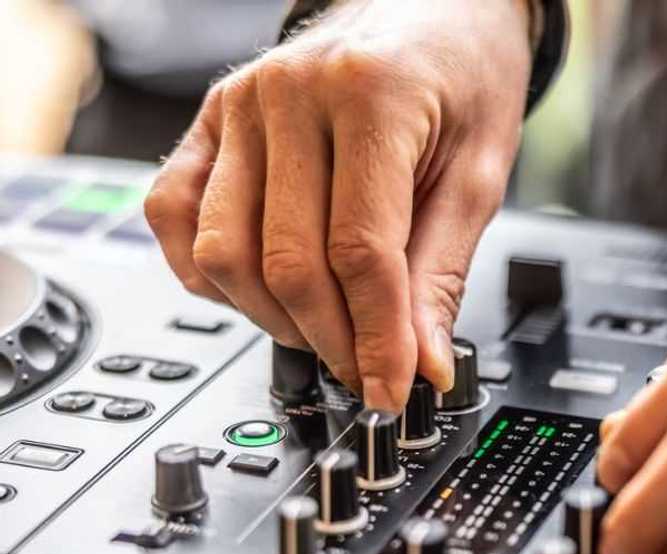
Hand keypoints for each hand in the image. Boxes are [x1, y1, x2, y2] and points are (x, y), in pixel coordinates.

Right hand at [144, 0, 532, 409]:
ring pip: (223, 251)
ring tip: (326, 330)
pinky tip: (260, 290)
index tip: (393, 390)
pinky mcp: (208, 120)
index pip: (360, 251)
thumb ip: (441, 273)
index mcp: (372, 95)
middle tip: (368, 371)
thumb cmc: (463, 77)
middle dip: (332, 340)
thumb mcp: (480, 173)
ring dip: (272, 317)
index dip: (377, 338)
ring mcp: (238, 104)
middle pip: (287, 261)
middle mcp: (290, 93)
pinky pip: (173, 214)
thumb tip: (421, 365)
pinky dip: (209, 273)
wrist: (432, 7)